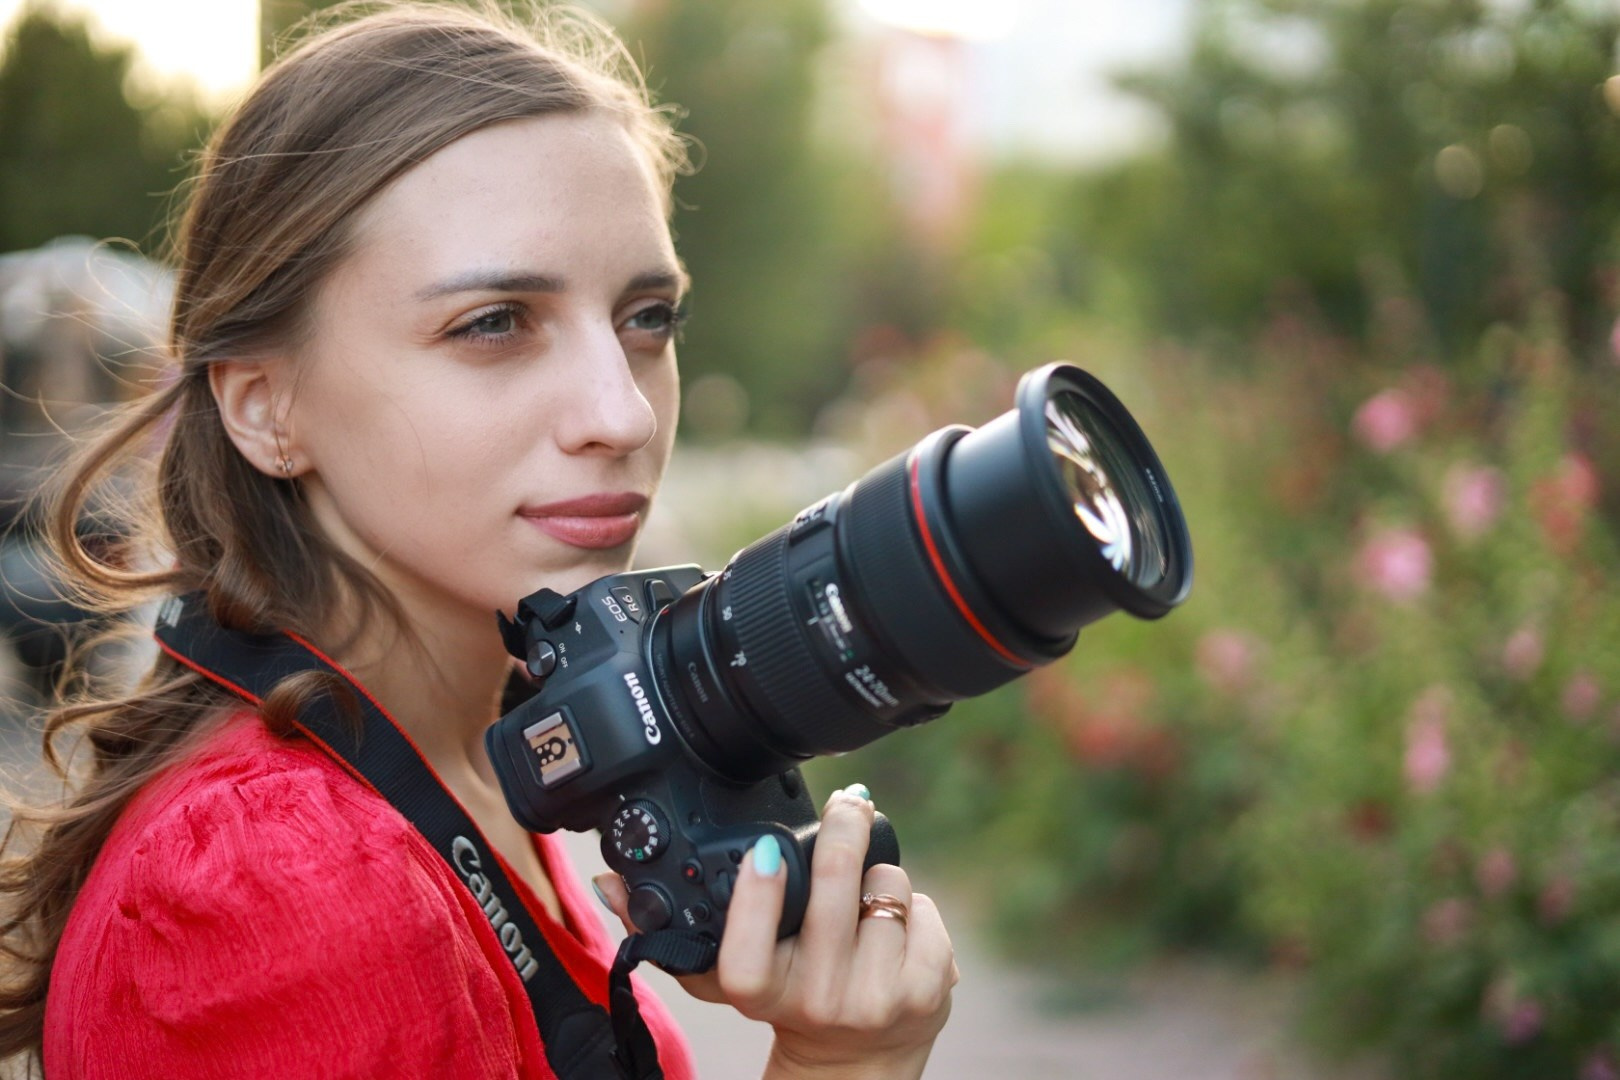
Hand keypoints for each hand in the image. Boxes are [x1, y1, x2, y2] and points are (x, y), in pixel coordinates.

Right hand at [592, 784, 958, 1078]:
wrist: (854, 1061)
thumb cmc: (784, 999)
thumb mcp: (724, 973)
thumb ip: (670, 928)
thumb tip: (608, 882)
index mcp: (758, 993)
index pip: (746, 950)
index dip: (756, 895)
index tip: (766, 848)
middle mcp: (815, 1000)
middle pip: (833, 893)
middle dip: (843, 829)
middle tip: (845, 803)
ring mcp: (874, 1000)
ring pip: (885, 890)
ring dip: (878, 877)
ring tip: (862, 895)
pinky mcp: (926, 992)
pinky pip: (923, 911)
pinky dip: (912, 906)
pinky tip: (893, 926)